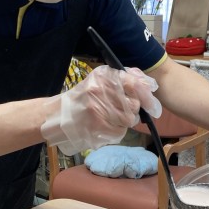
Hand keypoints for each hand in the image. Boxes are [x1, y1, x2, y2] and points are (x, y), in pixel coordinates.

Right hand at [41, 65, 161, 153]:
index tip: (151, 101)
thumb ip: (121, 80)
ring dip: (126, 121)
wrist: (57, 116)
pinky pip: (120, 131)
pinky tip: (106, 126)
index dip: (145, 93)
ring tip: (114, 118)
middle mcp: (101, 91)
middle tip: (125, 111)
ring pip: (129, 119)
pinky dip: (117, 130)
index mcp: (102, 77)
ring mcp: (100, 110)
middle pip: (134, 103)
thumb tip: (148, 84)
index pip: (133, 82)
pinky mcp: (99, 126)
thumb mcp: (97, 82)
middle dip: (134, 109)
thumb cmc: (81, 99)